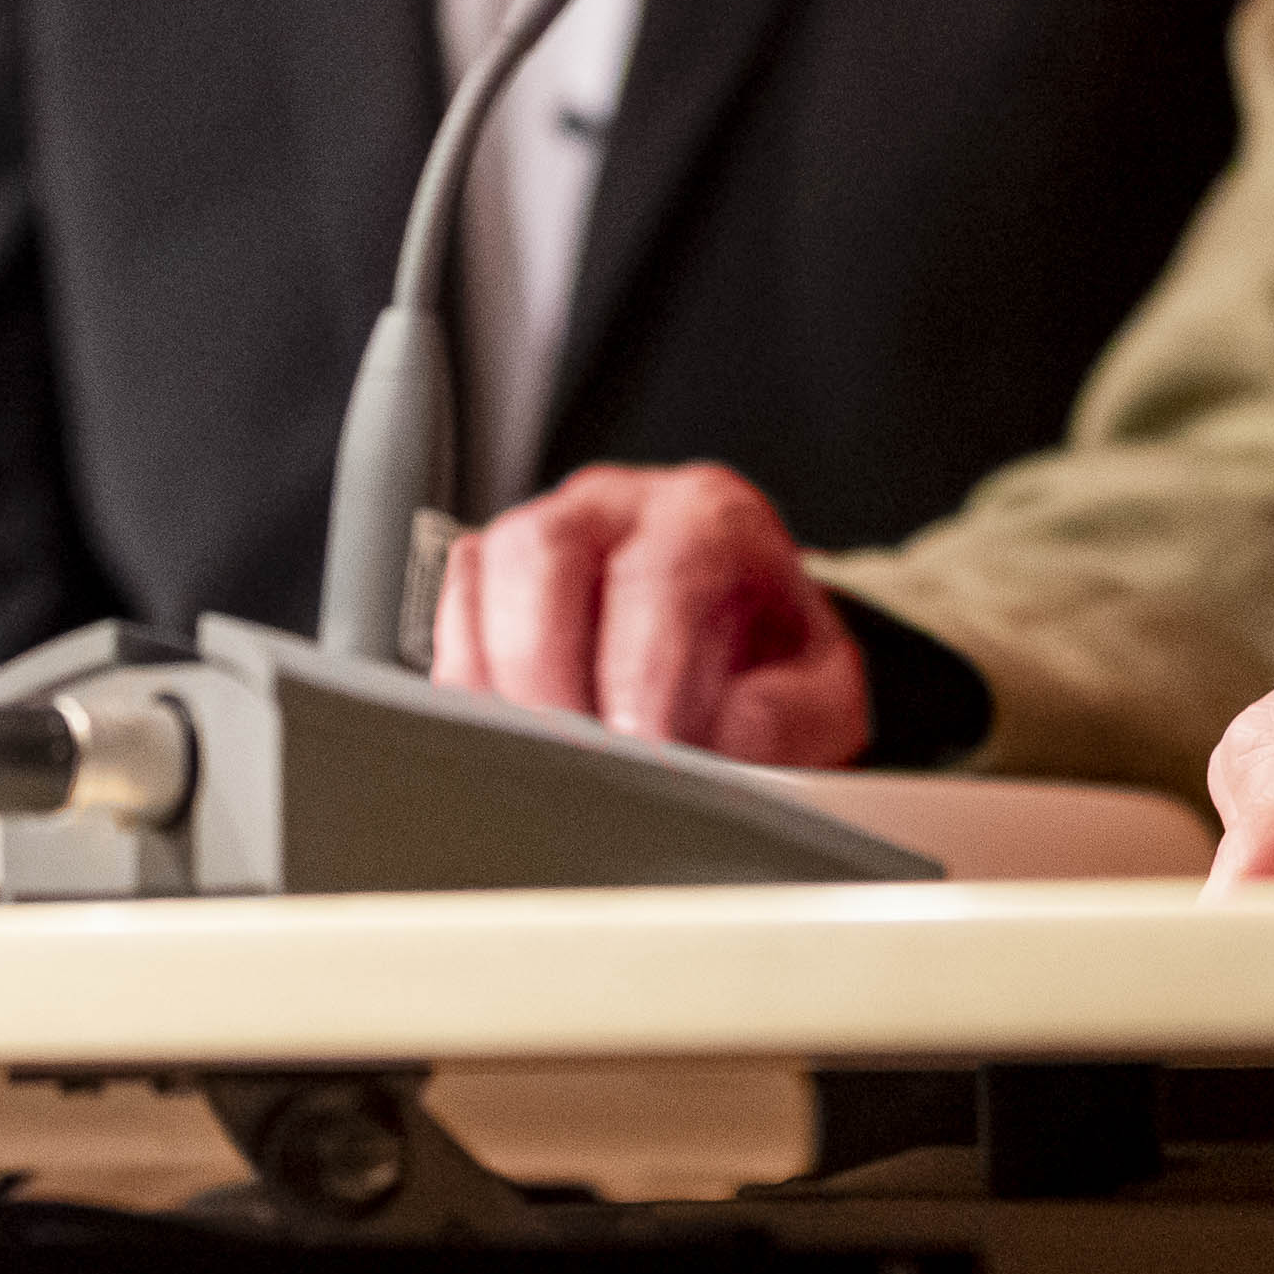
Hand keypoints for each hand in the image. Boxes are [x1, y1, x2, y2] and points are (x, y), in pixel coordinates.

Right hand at [430, 458, 872, 766]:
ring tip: (533, 765)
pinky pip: (451, 616)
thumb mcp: (821, 694)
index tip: (644, 752)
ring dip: (496, 681)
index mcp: (708, 517)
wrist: (742, 650)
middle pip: (546, 551)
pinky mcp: (489, 584)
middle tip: (572, 765)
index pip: (663, 571)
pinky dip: (465, 687)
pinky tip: (503, 747)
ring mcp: (542, 534)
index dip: (645, 669)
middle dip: (548, 671)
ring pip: (482, 574)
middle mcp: (617, 507)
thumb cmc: (772, 667)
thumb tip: (736, 734)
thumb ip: (795, 717)